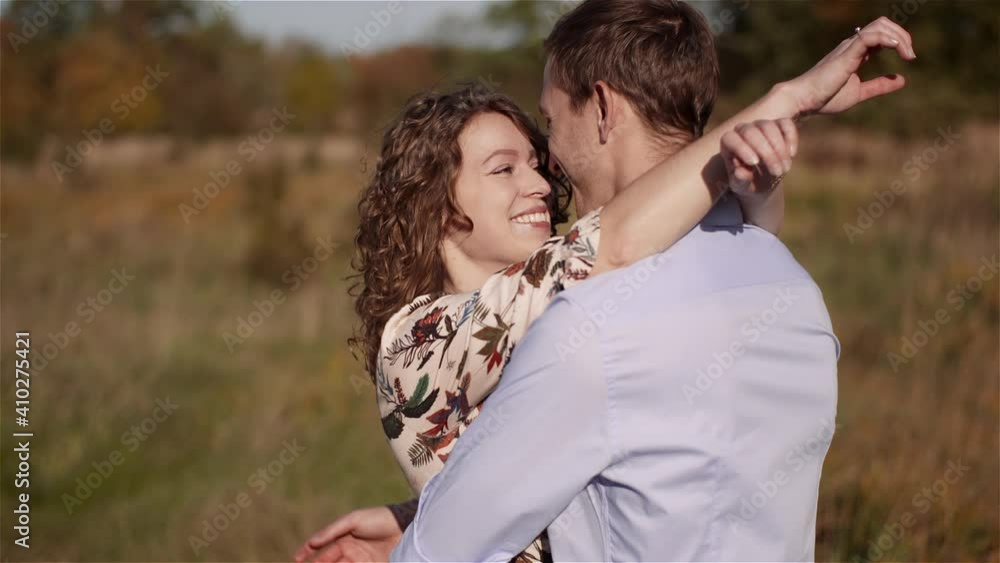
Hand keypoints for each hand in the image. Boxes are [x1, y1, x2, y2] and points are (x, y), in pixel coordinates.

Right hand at [294, 506, 402, 562]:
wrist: (405, 525)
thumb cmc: (378, 518)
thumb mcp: (353, 520)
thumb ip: (332, 531)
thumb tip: (312, 543)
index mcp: (344, 538)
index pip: (322, 549)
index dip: (308, 553)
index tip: (296, 559)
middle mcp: (350, 551)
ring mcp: (361, 561)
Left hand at [721, 118, 797, 196]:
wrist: (763, 181)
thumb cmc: (747, 182)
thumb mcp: (741, 186)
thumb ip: (739, 180)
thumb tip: (740, 172)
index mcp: (728, 143)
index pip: (730, 138)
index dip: (742, 148)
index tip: (755, 163)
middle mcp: (742, 130)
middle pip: (751, 132)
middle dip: (766, 152)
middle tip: (776, 172)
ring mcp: (760, 125)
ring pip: (769, 127)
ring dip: (779, 149)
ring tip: (784, 169)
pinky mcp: (779, 124)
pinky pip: (786, 123)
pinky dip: (791, 138)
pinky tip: (792, 154)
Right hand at [786, 16, 915, 116]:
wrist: (804, 100)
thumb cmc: (824, 98)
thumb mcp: (858, 92)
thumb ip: (878, 86)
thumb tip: (902, 79)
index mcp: (855, 52)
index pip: (881, 34)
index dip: (899, 40)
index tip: (909, 57)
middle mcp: (852, 45)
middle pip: (883, 24)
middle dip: (902, 34)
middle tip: (910, 55)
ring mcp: (849, 47)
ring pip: (879, 26)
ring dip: (899, 36)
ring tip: (908, 54)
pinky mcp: (846, 54)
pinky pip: (870, 36)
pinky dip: (888, 39)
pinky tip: (897, 49)